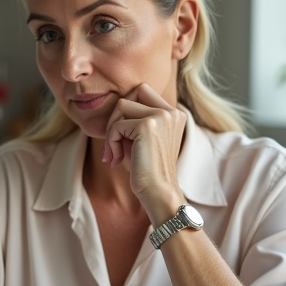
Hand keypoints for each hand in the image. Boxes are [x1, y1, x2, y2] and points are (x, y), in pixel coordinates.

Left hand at [102, 83, 185, 210]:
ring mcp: (162, 116)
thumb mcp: (139, 139)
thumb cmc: (146, 170)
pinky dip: (111, 141)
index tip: (120, 136)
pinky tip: (116, 159)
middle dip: (117, 115)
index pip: (143, 92)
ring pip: (121, 105)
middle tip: (112, 142)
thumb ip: (131, 119)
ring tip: (114, 153)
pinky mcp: (148, 125)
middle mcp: (172, 112)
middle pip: (133, 92)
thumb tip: (112, 105)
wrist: (158, 193)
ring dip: (111, 129)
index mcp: (174, 114)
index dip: (126, 111)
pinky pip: (117, 125)